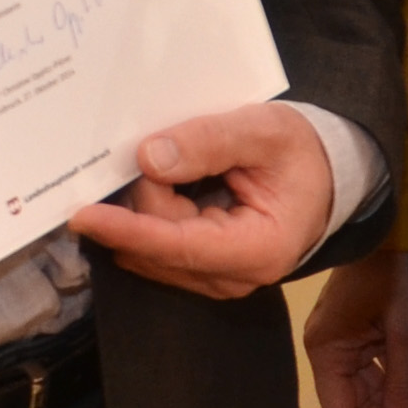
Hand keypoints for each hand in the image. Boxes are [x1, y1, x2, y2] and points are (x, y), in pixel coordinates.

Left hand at [65, 103, 334, 298]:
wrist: (324, 175)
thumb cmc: (300, 153)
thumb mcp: (265, 130)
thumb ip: (209, 141)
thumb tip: (149, 159)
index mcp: (258, 250)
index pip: (178, 246)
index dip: (128, 229)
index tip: (84, 215)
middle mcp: (231, 277)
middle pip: (157, 242)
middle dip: (143, 196)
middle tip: (161, 144)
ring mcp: (213, 277)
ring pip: (150, 245)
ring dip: (147, 202)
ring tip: (175, 160)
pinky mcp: (200, 268)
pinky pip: (156, 243)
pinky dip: (150, 211)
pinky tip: (166, 180)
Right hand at [304, 252, 407, 407]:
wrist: (398, 223)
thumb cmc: (397, 273)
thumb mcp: (405, 331)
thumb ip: (403, 384)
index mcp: (327, 349)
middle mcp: (327, 347)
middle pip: (351, 405)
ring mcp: (342, 338)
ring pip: (363, 389)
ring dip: (391, 406)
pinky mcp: (358, 328)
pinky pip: (371, 369)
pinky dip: (393, 384)